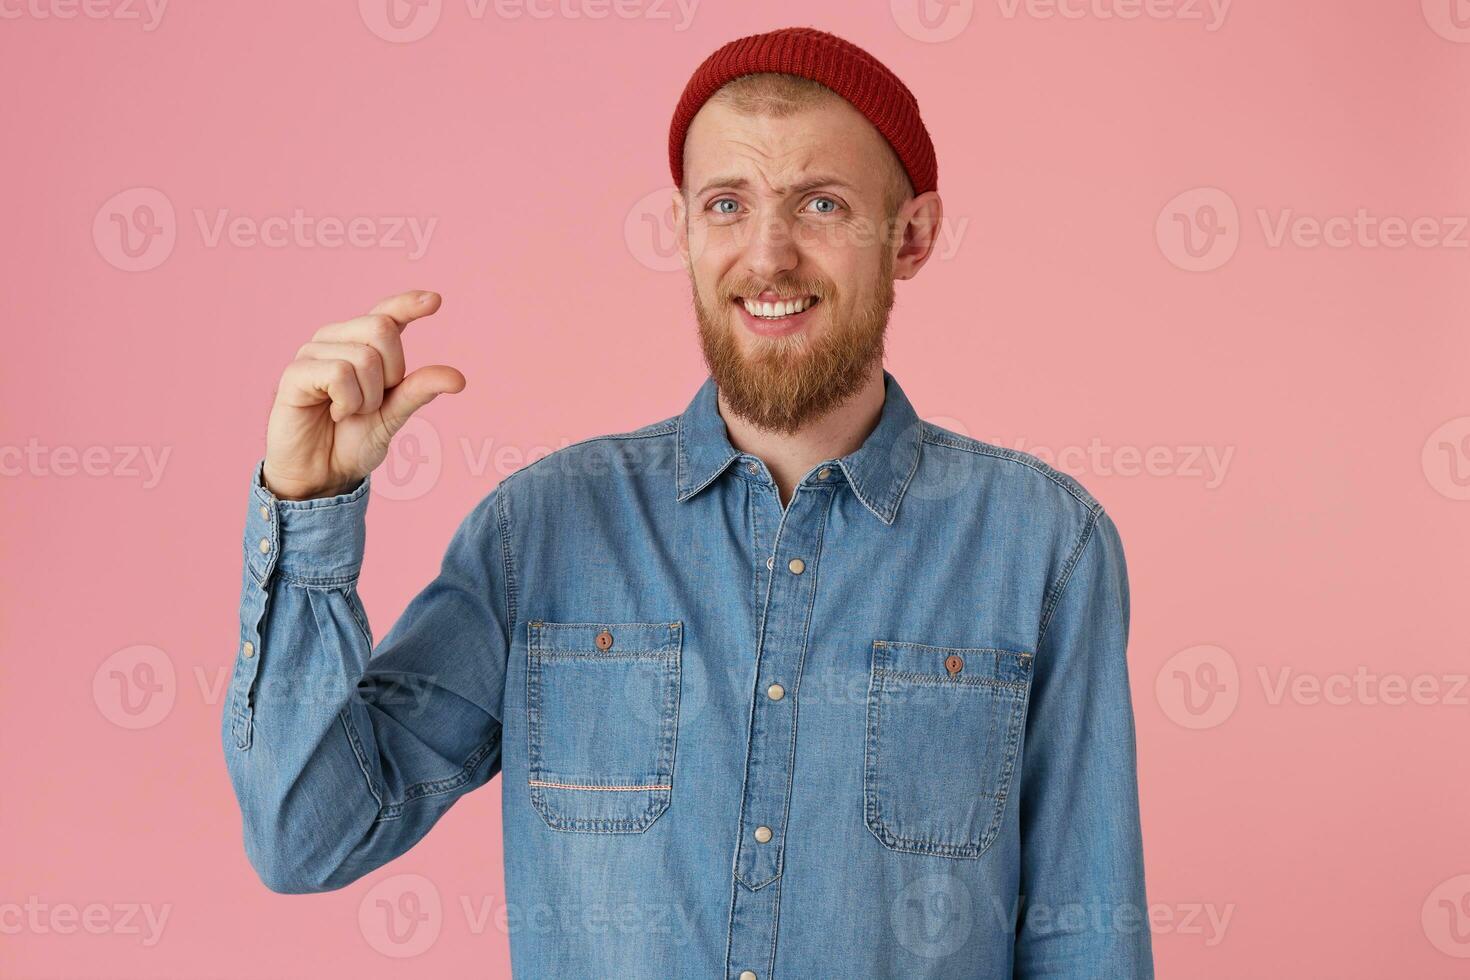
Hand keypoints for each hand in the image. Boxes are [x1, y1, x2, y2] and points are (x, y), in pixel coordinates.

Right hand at [261, 290, 464, 500]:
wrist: (322, 473)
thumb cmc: (353, 439)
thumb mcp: (394, 414)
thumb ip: (420, 391)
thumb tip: (458, 378)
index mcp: (362, 343)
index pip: (387, 313)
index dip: (408, 304)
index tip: (435, 301)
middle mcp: (336, 339)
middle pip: (382, 329)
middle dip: (390, 374)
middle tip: (371, 403)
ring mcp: (313, 352)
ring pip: (363, 357)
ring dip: (367, 398)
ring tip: (349, 412)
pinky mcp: (294, 373)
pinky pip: (339, 374)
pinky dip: (347, 402)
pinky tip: (334, 413)